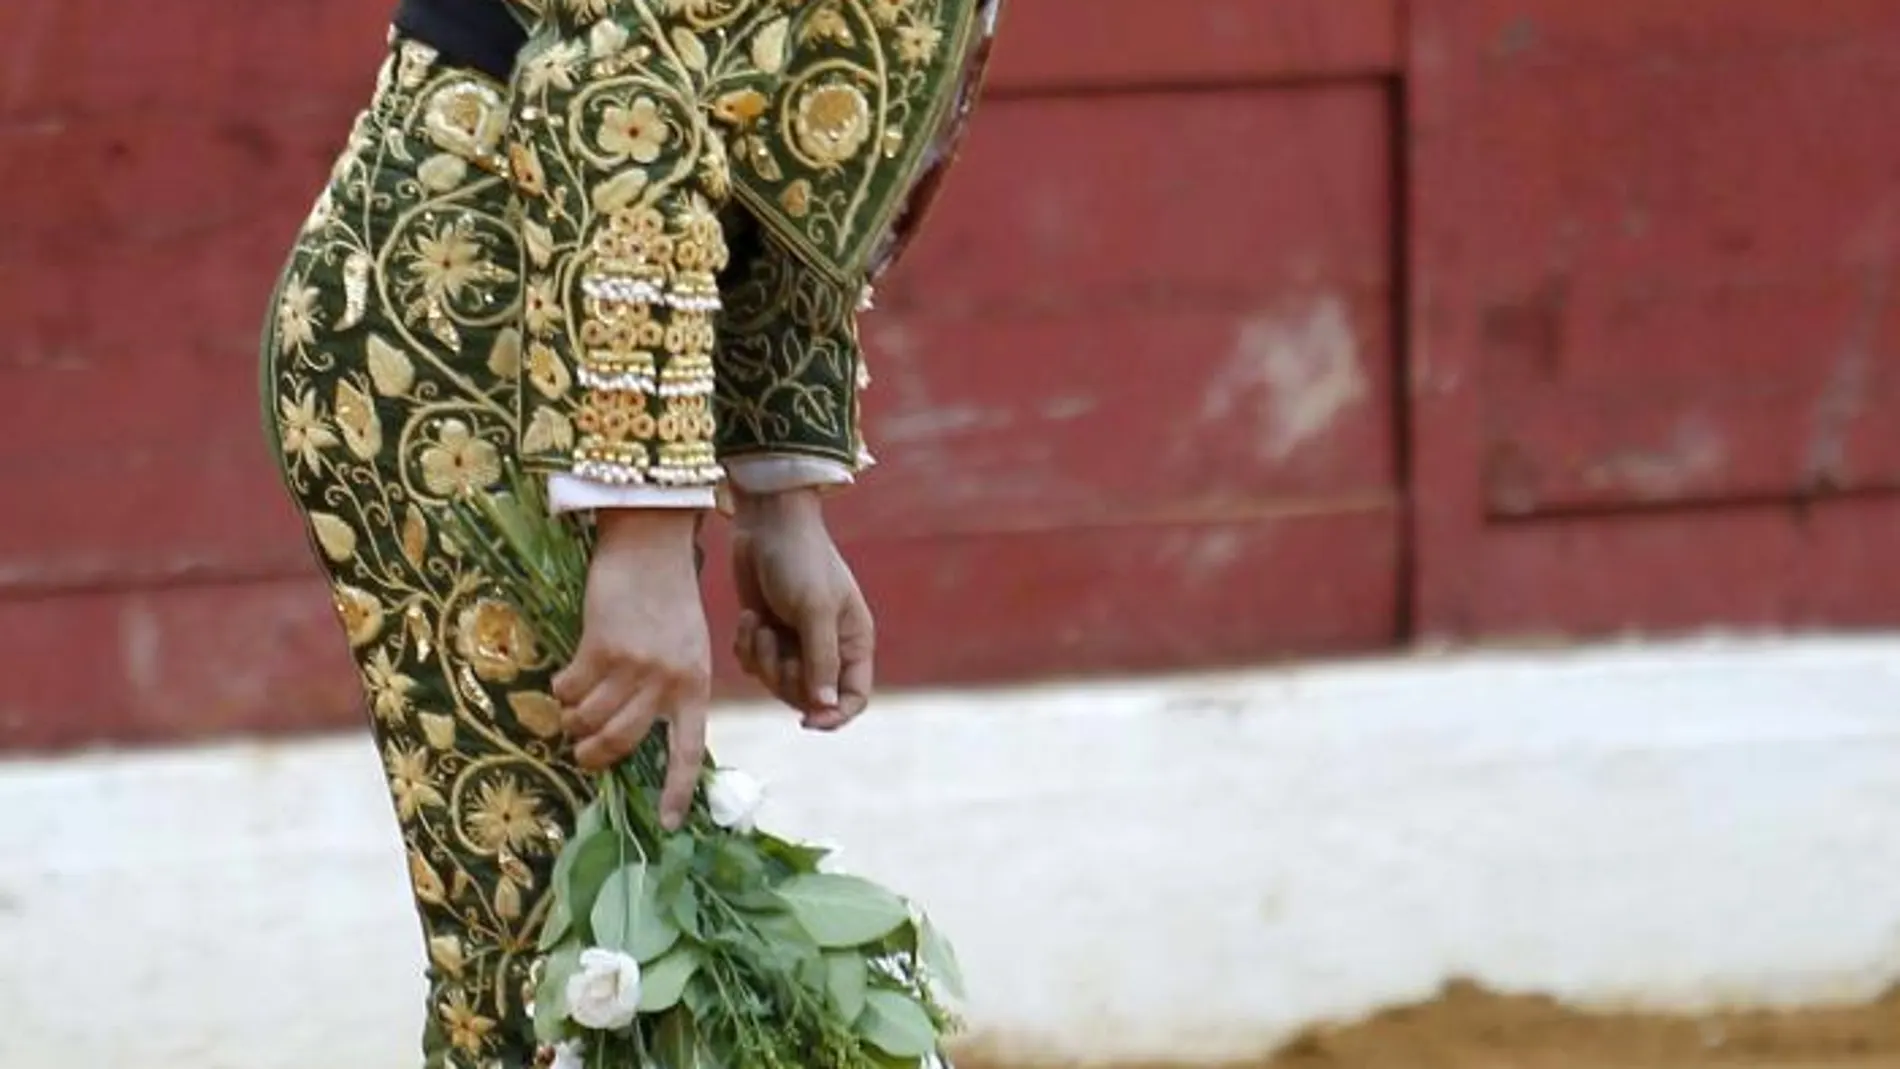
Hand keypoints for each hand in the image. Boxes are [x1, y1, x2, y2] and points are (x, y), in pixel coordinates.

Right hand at [554, 509, 708, 829]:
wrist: (651, 546)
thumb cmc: (670, 599)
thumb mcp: (689, 648)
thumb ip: (671, 689)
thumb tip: (638, 733)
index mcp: (695, 686)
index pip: (689, 751)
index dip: (677, 791)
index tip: (667, 825)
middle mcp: (666, 682)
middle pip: (622, 742)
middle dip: (595, 755)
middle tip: (582, 753)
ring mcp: (633, 666)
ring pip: (590, 718)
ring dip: (573, 721)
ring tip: (571, 712)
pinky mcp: (601, 647)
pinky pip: (570, 688)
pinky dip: (562, 689)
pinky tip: (566, 678)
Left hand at [729, 489, 873, 730]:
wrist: (765, 523)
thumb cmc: (799, 560)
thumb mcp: (814, 609)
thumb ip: (820, 661)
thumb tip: (824, 707)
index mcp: (853, 642)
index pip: (854, 698)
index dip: (835, 716)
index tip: (807, 720)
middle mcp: (828, 647)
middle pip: (808, 696)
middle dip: (784, 676)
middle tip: (774, 642)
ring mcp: (795, 642)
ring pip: (777, 682)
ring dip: (762, 658)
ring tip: (757, 623)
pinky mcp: (766, 633)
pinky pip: (754, 665)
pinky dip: (746, 647)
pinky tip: (747, 618)